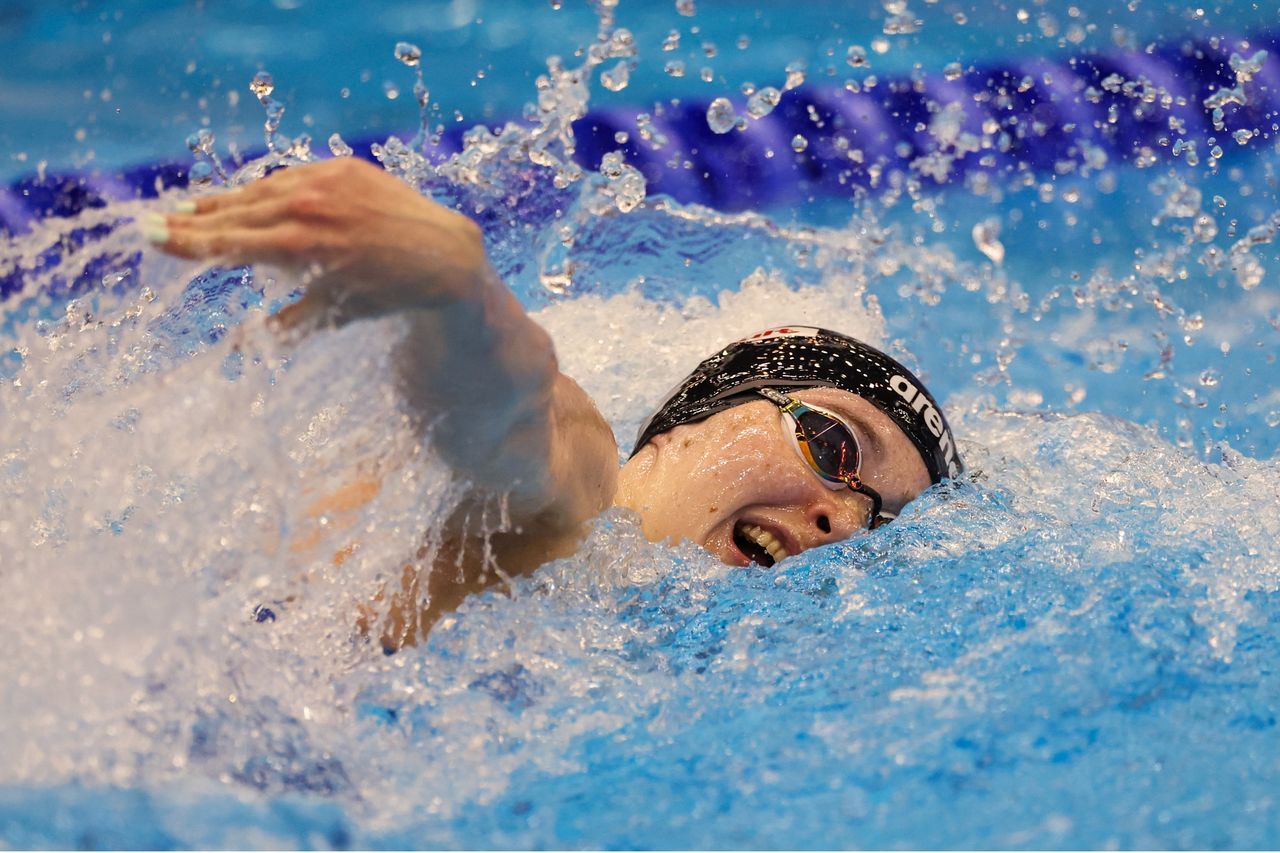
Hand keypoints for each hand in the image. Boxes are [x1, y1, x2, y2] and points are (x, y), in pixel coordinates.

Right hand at [144, 158, 487, 331]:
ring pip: (260, 191)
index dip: (186, 240)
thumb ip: (284, 327)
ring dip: (225, 201)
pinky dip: (265, 188)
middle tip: (158, 220)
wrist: (442, 254)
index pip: (227, 241)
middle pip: (235, 213)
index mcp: (299, 247)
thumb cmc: (387, 293)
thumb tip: (240, 348)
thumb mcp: (334, 315)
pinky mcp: (342, 167)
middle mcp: (308, 208)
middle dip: (195, 219)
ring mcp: (325, 183)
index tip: (149, 234)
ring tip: (192, 208)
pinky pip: (290, 177)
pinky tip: (246, 196)